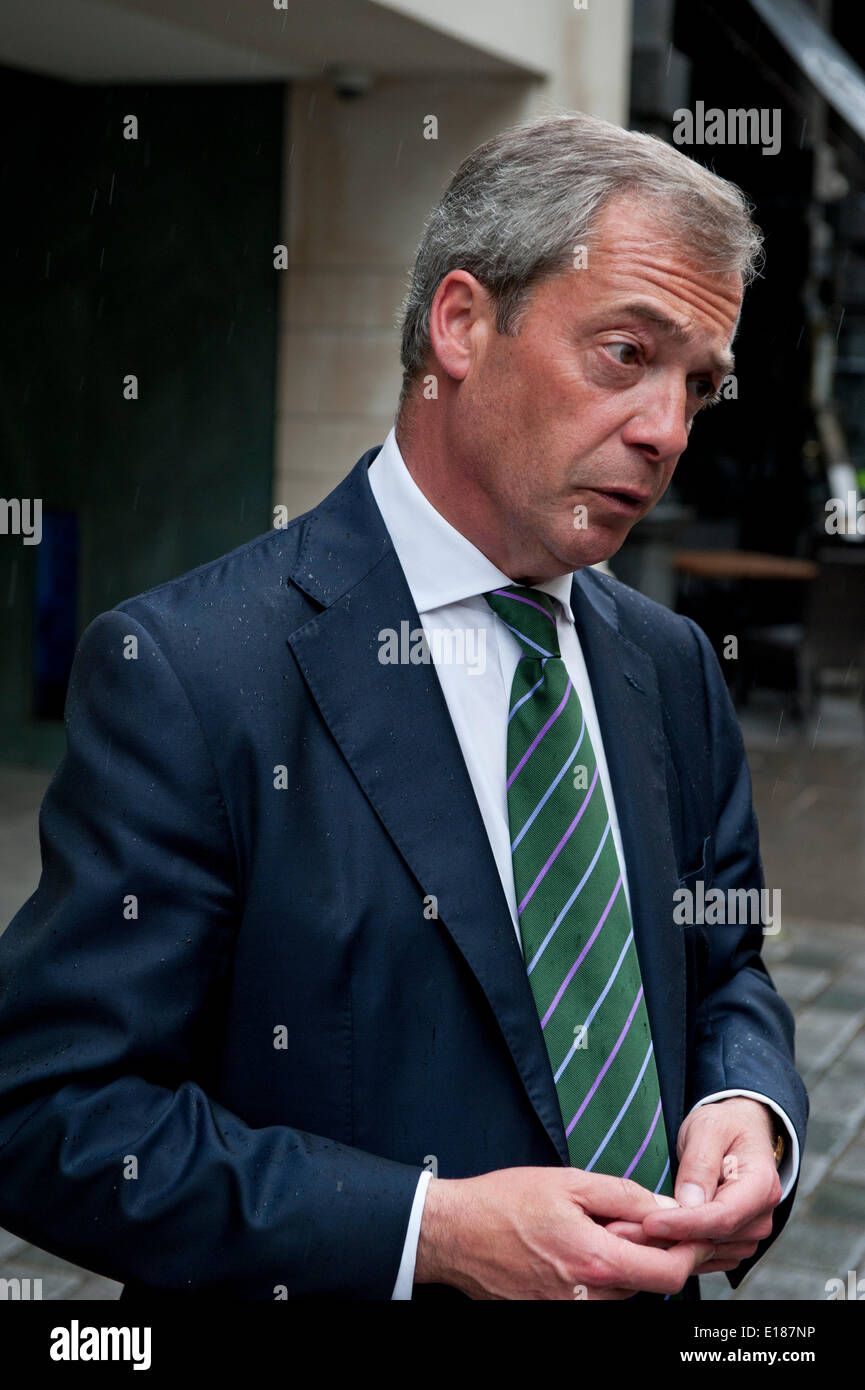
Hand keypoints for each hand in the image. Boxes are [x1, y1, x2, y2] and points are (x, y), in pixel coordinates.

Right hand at [414, 1166, 714, 1299]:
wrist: (454, 1234)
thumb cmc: (504, 1202)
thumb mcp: (570, 1182)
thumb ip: (624, 1197)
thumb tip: (666, 1207)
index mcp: (595, 1260)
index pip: (670, 1275)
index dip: (689, 1252)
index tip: (690, 1231)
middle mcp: (587, 1297)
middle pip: (648, 1284)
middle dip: (650, 1251)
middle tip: (628, 1218)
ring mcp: (570, 1312)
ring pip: (622, 1291)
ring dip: (622, 1263)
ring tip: (591, 1229)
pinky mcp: (554, 1316)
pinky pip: (596, 1299)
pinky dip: (597, 1275)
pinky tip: (573, 1249)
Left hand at [608, 1098, 781, 1275]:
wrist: (737, 1133)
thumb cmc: (724, 1126)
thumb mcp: (708, 1129)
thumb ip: (701, 1164)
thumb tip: (690, 1202)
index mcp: (761, 1185)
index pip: (724, 1216)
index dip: (685, 1224)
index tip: (649, 1222)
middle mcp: (761, 1216)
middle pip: (713, 1238)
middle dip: (668, 1237)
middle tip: (623, 1230)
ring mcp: (749, 1233)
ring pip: (707, 1252)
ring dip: (668, 1247)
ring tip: (628, 1232)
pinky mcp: (733, 1243)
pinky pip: (705, 1256)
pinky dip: (677, 1251)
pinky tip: (649, 1239)